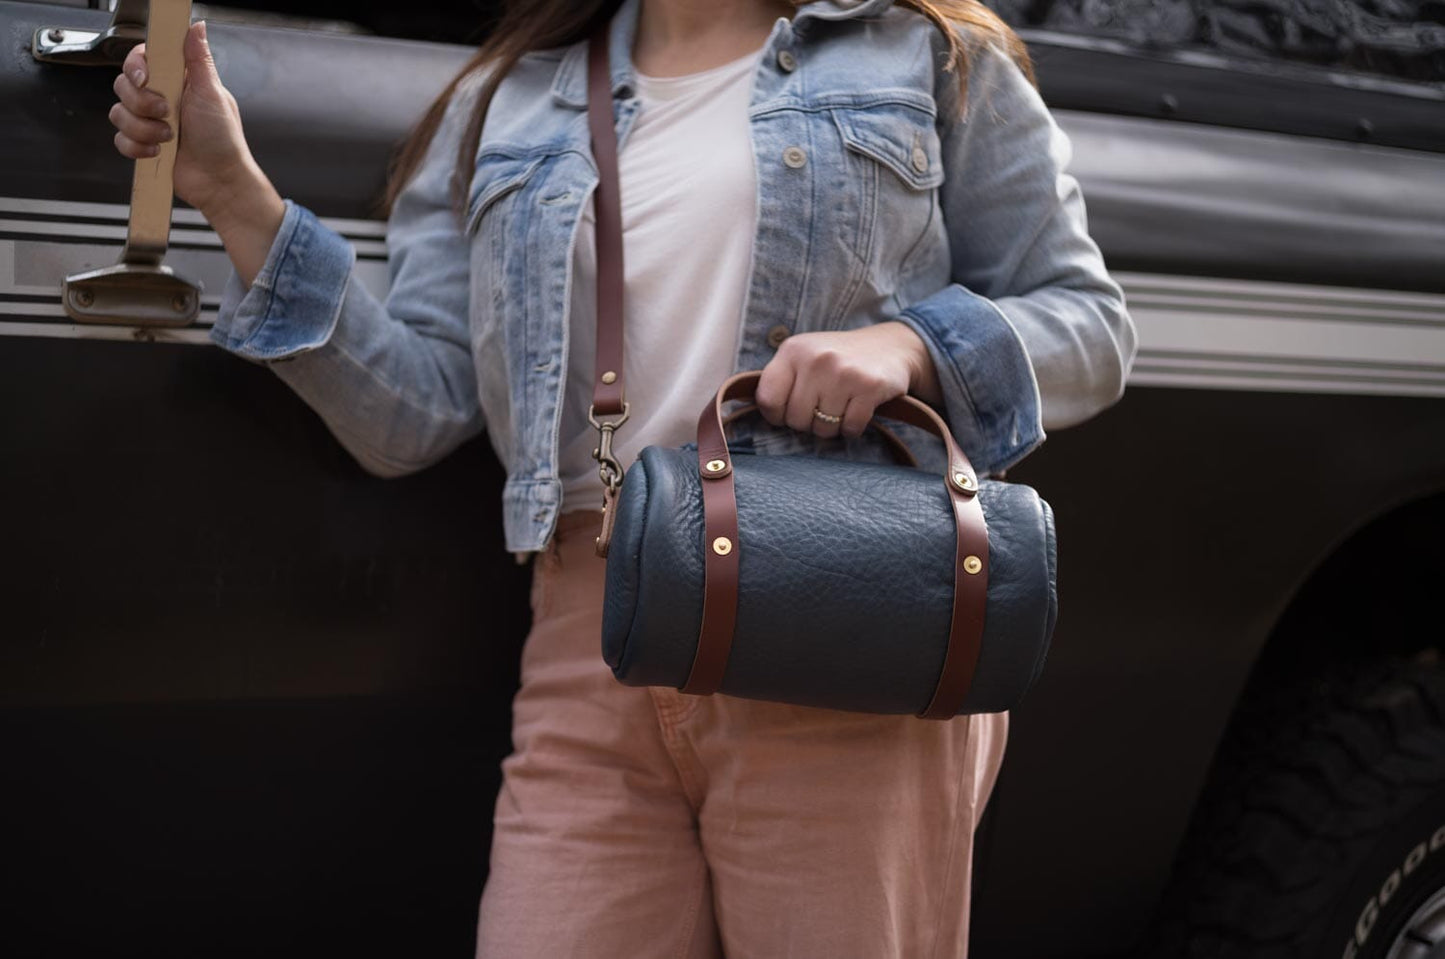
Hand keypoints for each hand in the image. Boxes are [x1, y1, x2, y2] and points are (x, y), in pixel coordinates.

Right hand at [110, 21, 282, 285]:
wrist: (221, 182)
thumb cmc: (224, 140)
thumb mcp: (213, 94)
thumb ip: (199, 59)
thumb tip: (196, 26)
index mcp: (179, 80)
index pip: (142, 59)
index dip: (136, 66)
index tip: (145, 79)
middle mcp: (162, 98)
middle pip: (124, 85)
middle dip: (142, 103)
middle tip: (168, 115)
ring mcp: (151, 121)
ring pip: (119, 113)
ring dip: (143, 128)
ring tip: (169, 138)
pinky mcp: (143, 144)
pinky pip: (120, 139)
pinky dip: (137, 147)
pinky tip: (159, 153)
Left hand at [755, 322, 941, 439]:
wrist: (891, 346)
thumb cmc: (839, 359)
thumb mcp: (804, 357)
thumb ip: (780, 380)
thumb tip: (755, 414)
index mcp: (792, 351)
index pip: (767, 400)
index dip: (778, 415)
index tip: (791, 410)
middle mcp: (815, 359)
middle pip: (796, 420)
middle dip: (808, 422)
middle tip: (823, 407)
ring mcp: (843, 372)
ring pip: (823, 429)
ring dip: (832, 427)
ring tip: (841, 406)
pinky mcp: (869, 387)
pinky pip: (850, 428)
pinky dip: (853, 428)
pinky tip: (858, 409)